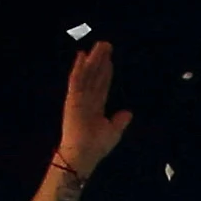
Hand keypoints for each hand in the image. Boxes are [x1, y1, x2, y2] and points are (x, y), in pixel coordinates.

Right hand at [54, 38, 131, 175]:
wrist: (83, 154)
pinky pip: (76, 80)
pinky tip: (82, 55)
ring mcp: (78, 98)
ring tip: (99, 45)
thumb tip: (128, 113)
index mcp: (95, 108)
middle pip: (94, 76)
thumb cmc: (96, 147)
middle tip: (106, 45)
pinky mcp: (72, 99)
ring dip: (93, 59)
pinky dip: (78, 67)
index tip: (110, 60)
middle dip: (100, 61)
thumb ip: (119, 122)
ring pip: (87, 74)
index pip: (102, 86)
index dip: (106, 73)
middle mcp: (86, 100)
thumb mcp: (113, 132)